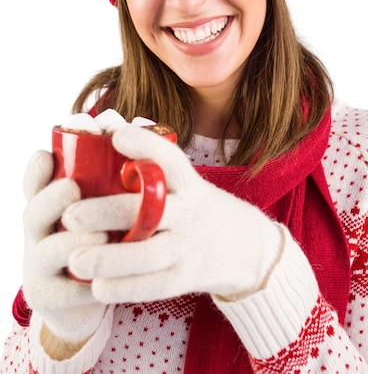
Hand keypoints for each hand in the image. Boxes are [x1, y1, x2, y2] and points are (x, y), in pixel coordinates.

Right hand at [22, 150, 106, 343]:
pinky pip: (67, 292)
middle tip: (73, 187)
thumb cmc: (104, 237)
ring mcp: (39, 266)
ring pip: (49, 251)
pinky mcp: (50, 297)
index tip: (47, 154)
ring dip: (74, 241)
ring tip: (101, 234)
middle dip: (51, 198)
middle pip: (32, 212)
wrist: (94, 293)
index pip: (34, 183)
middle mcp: (38, 233)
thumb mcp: (100, 204)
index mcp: (49, 205)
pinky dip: (88, 285)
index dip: (36, 170)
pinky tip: (109, 279)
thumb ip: (106, 175)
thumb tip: (127, 126)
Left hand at [63, 125, 283, 302]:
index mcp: (188, 183)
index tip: (116, 136)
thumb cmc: (195, 206)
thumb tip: (108, 132)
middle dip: (108, 212)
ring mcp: (189, 246)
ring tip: (75, 260)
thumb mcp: (185, 183)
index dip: (145, 145)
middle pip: (151, 210)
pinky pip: (153, 286)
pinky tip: (97, 286)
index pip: (171, 159)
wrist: (244, 247)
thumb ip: (152, 166)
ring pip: (149, 254)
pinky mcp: (186, 278)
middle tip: (70, 216)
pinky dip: (124, 288)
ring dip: (110, 259)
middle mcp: (190, 212)